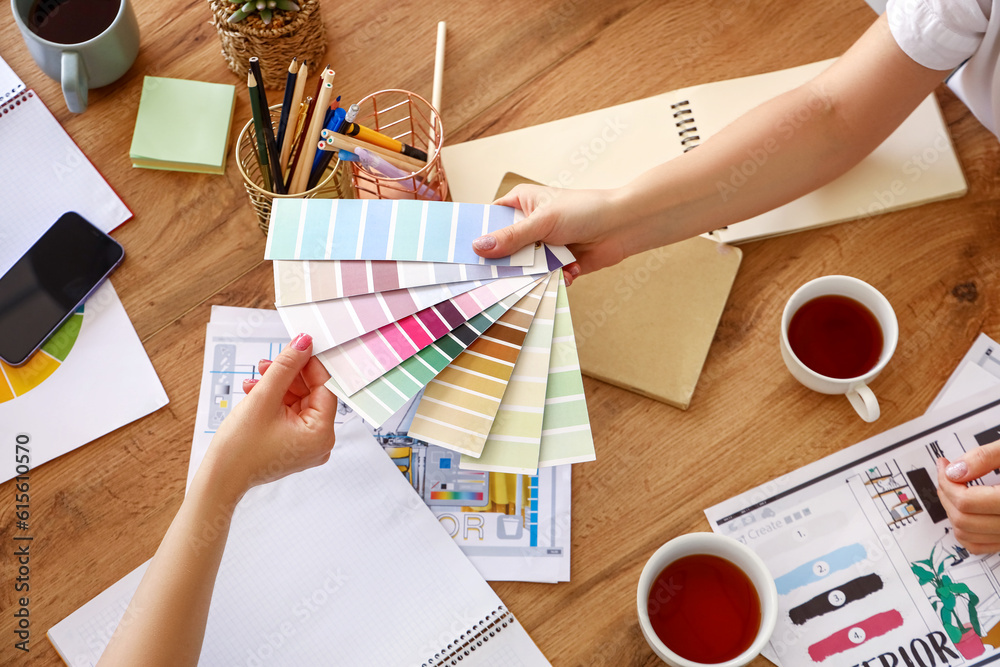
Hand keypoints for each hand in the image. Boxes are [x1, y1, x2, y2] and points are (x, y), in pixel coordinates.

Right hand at [201, 333, 338, 501]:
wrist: (218, 479)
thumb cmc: (240, 448)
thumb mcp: (264, 398)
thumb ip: (286, 367)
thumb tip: (303, 343)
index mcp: (321, 434)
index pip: (325, 388)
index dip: (310, 365)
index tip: (299, 347)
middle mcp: (320, 442)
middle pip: (311, 394)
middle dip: (289, 375)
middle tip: (270, 362)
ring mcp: (306, 445)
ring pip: (297, 402)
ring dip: (277, 386)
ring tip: (256, 378)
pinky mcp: (292, 445)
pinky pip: (289, 414)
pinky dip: (274, 401)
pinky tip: (254, 392)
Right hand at [474, 185, 627, 284]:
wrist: (623, 226)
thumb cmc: (585, 210)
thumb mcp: (543, 221)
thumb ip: (511, 237)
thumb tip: (478, 248)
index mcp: (520, 204)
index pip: (489, 221)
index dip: (476, 236)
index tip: (462, 254)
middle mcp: (528, 226)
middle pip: (503, 250)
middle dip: (504, 263)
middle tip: (493, 278)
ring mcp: (542, 247)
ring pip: (524, 268)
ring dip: (533, 273)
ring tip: (540, 275)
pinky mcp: (558, 265)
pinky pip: (544, 278)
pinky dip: (554, 279)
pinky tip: (568, 273)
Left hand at [936, 448, 999, 553]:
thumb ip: (986, 458)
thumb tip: (954, 471)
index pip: (966, 501)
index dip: (947, 481)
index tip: (944, 465)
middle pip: (963, 519)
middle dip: (947, 494)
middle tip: (947, 474)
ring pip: (967, 535)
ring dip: (953, 511)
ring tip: (955, 488)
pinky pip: (979, 546)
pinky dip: (966, 529)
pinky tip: (967, 508)